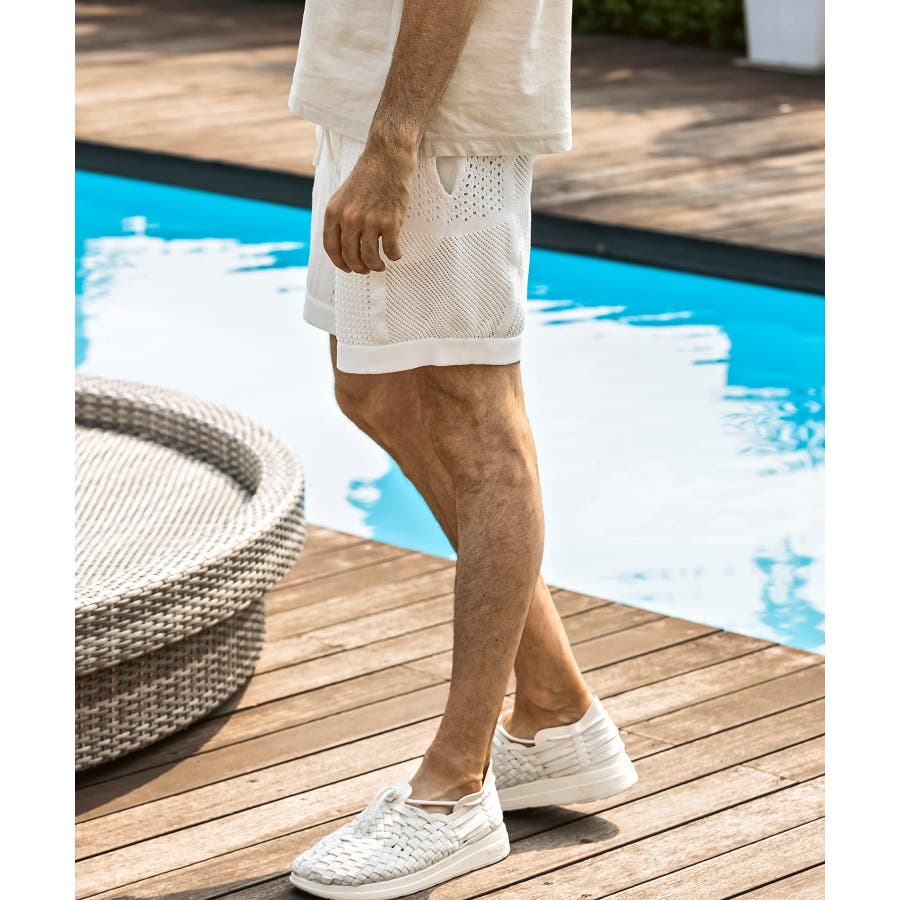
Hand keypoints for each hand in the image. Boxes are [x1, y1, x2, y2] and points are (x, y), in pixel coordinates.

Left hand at [323, 141, 416, 274]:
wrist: (388, 156)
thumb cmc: (370, 173)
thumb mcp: (345, 194)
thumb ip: (342, 217)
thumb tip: (346, 242)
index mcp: (334, 212)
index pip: (331, 247)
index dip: (339, 262)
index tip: (347, 268)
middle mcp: (349, 218)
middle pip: (350, 256)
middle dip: (359, 268)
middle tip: (366, 269)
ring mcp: (369, 221)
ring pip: (370, 257)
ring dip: (376, 266)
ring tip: (381, 265)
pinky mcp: (390, 222)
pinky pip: (391, 249)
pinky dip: (394, 255)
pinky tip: (396, 254)